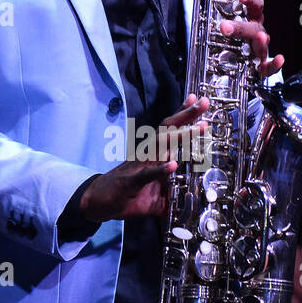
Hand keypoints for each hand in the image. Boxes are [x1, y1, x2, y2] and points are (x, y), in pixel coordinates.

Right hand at [79, 95, 209, 222]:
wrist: (97, 202)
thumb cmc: (126, 194)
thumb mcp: (156, 197)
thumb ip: (173, 195)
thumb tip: (192, 200)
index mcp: (153, 154)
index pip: (170, 130)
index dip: (183, 115)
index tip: (197, 100)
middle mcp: (147, 154)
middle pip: (168, 129)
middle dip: (187, 116)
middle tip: (203, 102)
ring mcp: (138, 165)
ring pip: (160, 144)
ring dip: (180, 135)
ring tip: (197, 128)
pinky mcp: (131, 181)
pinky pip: (147, 173)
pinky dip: (160, 169)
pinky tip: (172, 164)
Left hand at [219, 0, 284, 80]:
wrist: (231, 63)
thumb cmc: (231, 36)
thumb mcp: (218, 17)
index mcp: (250, 18)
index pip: (255, 5)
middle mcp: (258, 32)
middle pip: (254, 26)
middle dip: (240, 26)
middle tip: (223, 27)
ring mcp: (260, 49)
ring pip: (262, 44)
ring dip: (261, 41)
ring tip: (260, 38)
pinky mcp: (260, 68)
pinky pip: (269, 67)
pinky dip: (275, 64)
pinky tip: (280, 59)